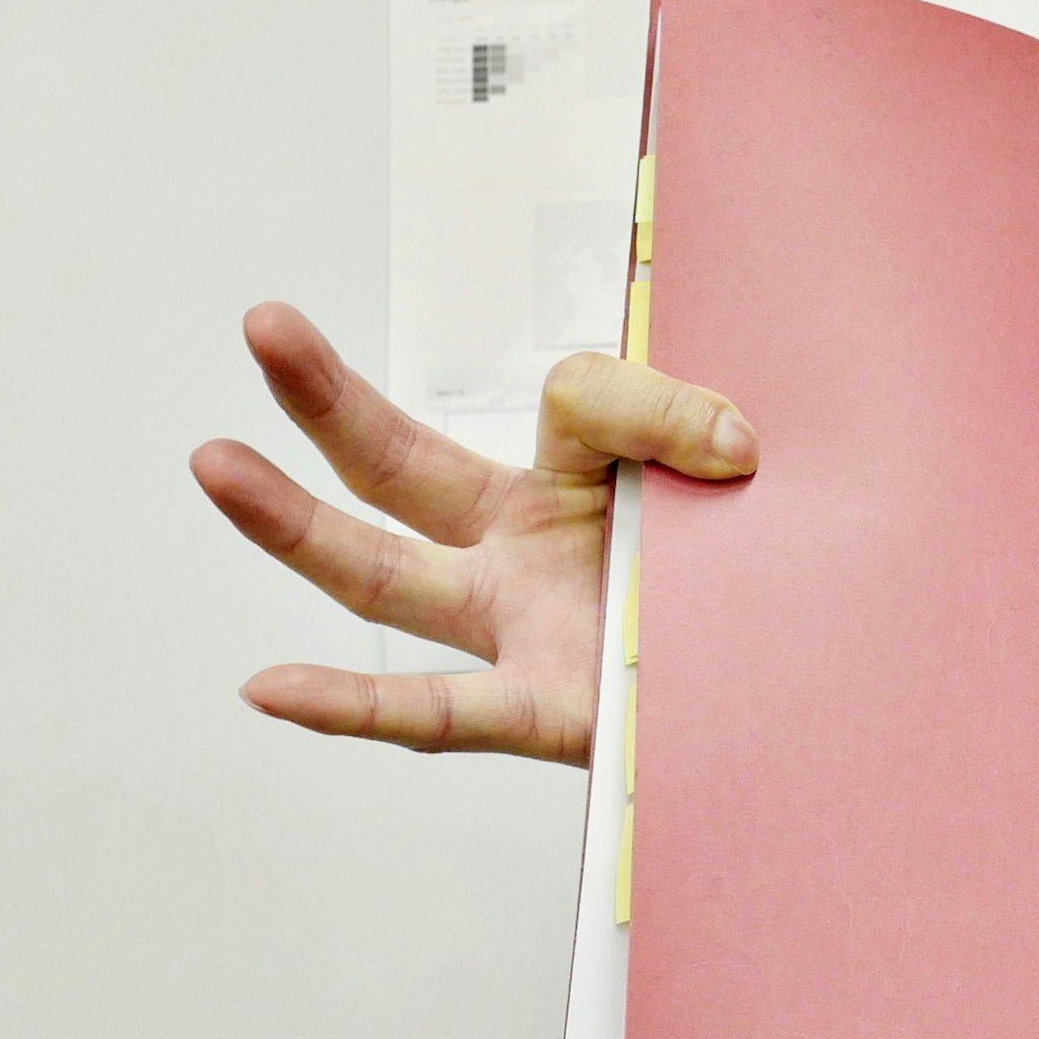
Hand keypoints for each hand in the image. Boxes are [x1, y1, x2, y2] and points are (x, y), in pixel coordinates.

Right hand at [192, 303, 754, 761]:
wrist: (823, 695)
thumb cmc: (768, 584)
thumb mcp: (736, 479)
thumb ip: (707, 433)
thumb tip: (729, 440)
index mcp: (571, 484)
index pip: (574, 405)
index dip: (649, 405)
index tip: (737, 439)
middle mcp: (526, 553)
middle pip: (401, 469)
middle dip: (330, 399)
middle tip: (264, 325)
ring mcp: (522, 630)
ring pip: (385, 577)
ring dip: (297, 527)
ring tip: (215, 464)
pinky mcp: (549, 712)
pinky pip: (436, 712)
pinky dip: (353, 705)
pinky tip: (271, 689)